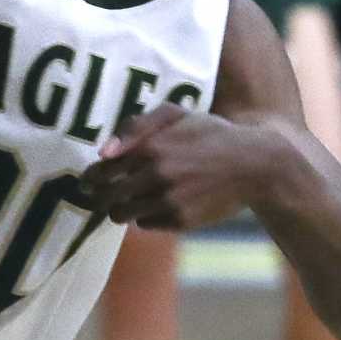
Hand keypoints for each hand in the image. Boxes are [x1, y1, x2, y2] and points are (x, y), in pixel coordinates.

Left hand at [81, 103, 295, 230]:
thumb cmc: (209, 133)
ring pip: (122, 215)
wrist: (251, 164)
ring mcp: (167, 201)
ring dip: (120, 210)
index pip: (101, 171)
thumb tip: (103, 152)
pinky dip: (146, 217)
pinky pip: (145, 224)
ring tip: (129, 203)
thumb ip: (135, 126)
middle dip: (101, 198)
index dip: (90, 179)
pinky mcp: (180, 221)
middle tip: (103, 196)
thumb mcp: (175, 115)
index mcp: (149, 147)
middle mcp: (155, 176)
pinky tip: (158, 204)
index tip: (89, 182)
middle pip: (106, 198)